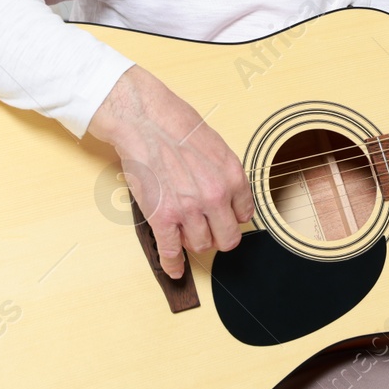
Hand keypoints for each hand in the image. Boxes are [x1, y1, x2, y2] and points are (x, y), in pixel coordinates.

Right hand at [85, 65, 254, 278]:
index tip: (224, 219)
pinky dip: (173, 264)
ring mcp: (190, 210)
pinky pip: (171, 252)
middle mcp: (216, 197)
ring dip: (193, 243)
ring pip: (201, 246)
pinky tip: (174, 268)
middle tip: (206, 231)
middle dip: (217, 236)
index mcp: (232, 177)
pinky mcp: (163, 218)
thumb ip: (223, 174)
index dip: (231, 218)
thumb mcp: (216, 146)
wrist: (144, 120)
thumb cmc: (175, 125)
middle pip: (227, 239)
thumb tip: (224, 195)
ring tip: (184, 233)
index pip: (243, 215)